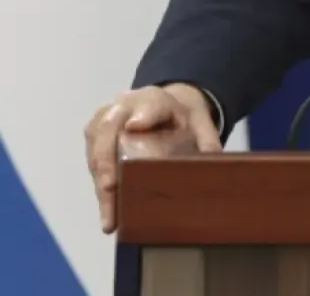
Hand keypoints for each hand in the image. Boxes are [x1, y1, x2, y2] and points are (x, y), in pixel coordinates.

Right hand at [84, 83, 220, 232]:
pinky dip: (99, 190)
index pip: (149, 104)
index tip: (134, 126)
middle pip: (109, 127)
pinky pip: (92, 161)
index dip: (142, 114)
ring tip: (110, 215)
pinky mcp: (94, 138)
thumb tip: (214, 163)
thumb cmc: (180, 118)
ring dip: (100, 183)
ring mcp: (105, 121)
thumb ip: (207, 140)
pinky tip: (108, 215)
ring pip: (96, 148)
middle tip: (110, 186)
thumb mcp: (199, 123)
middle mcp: (124, 106)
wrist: (160, 107)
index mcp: (155, 99)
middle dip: (107, 157)